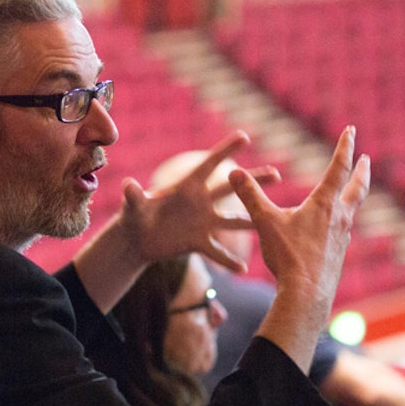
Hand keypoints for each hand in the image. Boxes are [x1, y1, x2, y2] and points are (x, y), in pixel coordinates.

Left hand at [116, 131, 278, 272]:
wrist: (137, 239)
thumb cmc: (134, 215)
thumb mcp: (134, 207)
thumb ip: (134, 196)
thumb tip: (127, 185)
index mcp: (187, 187)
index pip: (209, 166)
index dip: (225, 150)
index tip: (244, 136)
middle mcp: (200, 202)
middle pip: (231, 190)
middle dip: (253, 182)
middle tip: (276, 174)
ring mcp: (203, 223)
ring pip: (233, 220)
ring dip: (253, 220)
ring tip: (275, 219)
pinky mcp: (199, 242)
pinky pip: (217, 252)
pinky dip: (229, 261)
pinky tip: (243, 269)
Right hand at [228, 127, 370, 306]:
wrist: (306, 294)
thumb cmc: (288, 256)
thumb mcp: (265, 222)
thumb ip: (250, 196)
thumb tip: (233, 171)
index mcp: (324, 204)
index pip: (339, 168)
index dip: (345, 147)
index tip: (351, 131)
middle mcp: (339, 218)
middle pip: (357, 188)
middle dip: (361, 171)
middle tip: (366, 159)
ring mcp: (342, 237)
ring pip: (351, 211)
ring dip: (352, 197)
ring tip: (347, 193)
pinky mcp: (339, 254)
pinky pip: (343, 231)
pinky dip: (340, 222)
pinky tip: (333, 229)